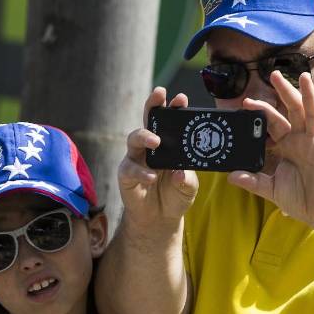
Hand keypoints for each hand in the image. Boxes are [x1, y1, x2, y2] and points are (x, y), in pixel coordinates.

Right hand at [118, 87, 198, 226]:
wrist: (160, 219)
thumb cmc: (176, 196)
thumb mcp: (188, 188)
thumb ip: (186, 180)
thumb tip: (179, 173)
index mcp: (169, 143)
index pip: (171, 121)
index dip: (175, 107)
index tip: (181, 98)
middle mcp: (151, 145)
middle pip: (149, 119)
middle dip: (153, 104)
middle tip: (160, 94)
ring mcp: (136, 158)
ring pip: (135, 137)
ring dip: (145, 136)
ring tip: (156, 141)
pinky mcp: (125, 173)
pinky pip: (130, 168)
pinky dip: (141, 172)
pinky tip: (152, 177)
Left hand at [231, 71, 313, 228]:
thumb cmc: (301, 199)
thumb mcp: (271, 189)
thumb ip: (253, 181)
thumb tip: (231, 176)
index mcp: (287, 145)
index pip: (273, 123)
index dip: (261, 112)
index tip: (245, 103)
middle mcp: (302, 140)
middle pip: (292, 110)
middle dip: (284, 92)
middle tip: (274, 74)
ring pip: (312, 114)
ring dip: (308, 94)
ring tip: (304, 76)